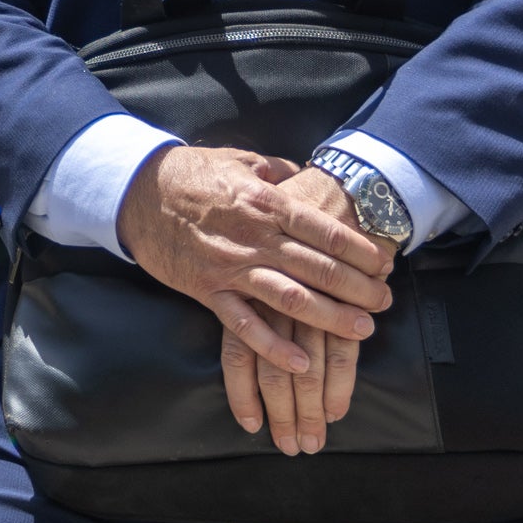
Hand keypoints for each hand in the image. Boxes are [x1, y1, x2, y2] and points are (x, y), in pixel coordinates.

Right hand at [115, 147, 393, 454]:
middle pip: (318, 267)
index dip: (359, 249)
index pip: (325, 230)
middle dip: (358, 287)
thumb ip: (278, 172)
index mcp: (266, 203)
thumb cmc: (192, 173)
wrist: (137, 192)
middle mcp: (254, 237)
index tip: (384, 263)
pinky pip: (245, 326)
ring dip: (331, 317)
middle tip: (385, 301)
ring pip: (291, 298)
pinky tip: (302, 362)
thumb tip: (306, 175)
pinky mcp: (208, 292)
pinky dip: (274, 347)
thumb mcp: (241, 160)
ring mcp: (231, 268)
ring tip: (362, 330)